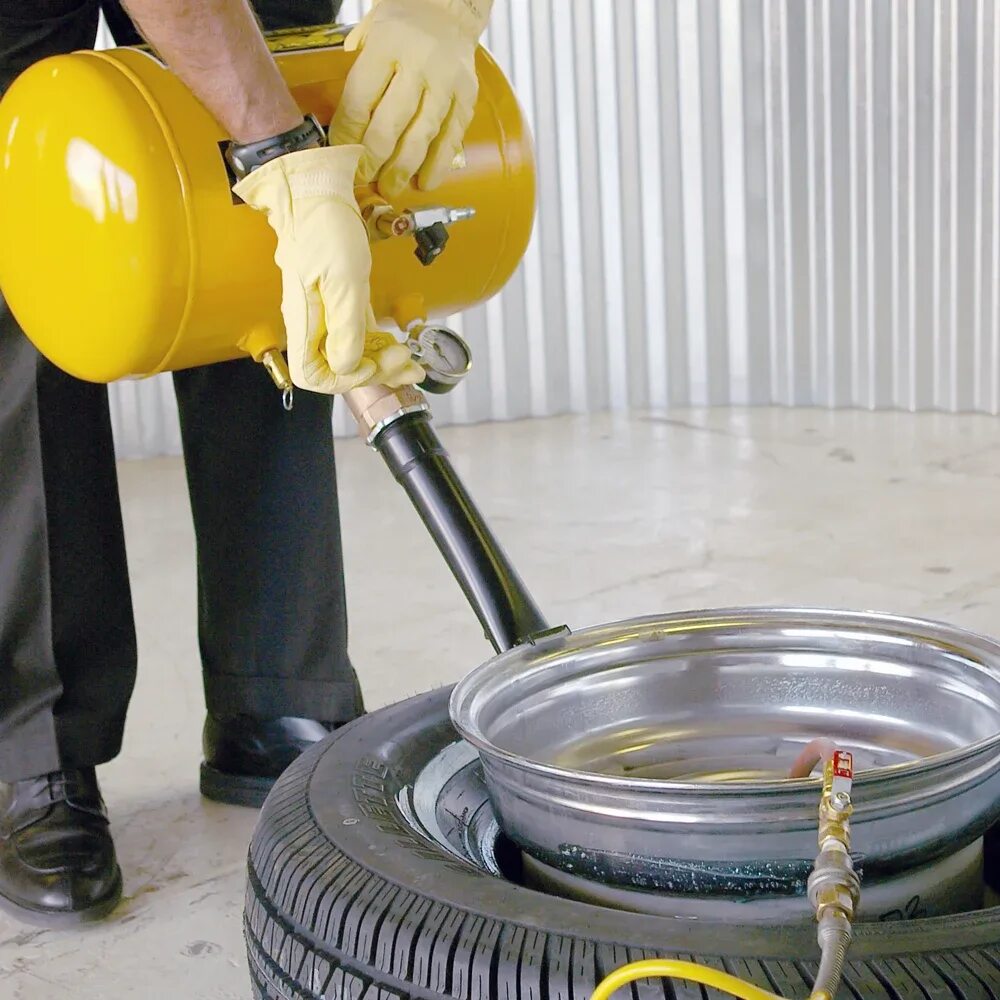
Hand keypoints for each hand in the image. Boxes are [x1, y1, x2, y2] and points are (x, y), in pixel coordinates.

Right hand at [234, 144, 422, 393]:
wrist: (318, 195)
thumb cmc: (325, 229)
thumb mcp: (343, 280)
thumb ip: (346, 328)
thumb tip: (348, 367)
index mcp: (305, 323)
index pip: (315, 376)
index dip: (345, 380)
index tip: (372, 366)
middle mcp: (314, 324)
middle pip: (340, 369)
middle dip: (376, 371)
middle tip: (405, 360)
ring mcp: (329, 315)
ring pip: (355, 355)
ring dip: (384, 362)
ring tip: (412, 362)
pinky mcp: (343, 303)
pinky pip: (361, 336)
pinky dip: (381, 345)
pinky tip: (399, 346)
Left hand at [330, 0, 491, 197]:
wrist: (447, 11)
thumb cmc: (402, 29)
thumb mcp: (368, 35)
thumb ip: (356, 77)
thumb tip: (343, 132)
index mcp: (386, 46)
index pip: (360, 101)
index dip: (347, 136)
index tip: (340, 156)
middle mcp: (418, 65)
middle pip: (390, 124)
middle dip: (372, 159)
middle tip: (362, 179)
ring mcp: (445, 83)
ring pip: (421, 136)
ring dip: (403, 169)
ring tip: (389, 188)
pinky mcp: (466, 98)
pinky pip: (452, 138)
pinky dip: (438, 164)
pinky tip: (426, 182)